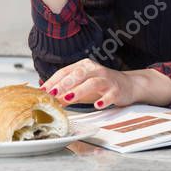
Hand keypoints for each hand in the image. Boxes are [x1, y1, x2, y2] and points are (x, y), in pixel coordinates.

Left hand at [41, 58, 155, 108]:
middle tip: (53, 94)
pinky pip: (110, 94)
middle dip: (64, 84)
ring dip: (80, 90)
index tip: (43, 92)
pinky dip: (104, 99)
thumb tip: (46, 97)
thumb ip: (65, 91)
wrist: (128, 85)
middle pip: (78, 74)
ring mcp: (107, 80)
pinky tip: (98, 105)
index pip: (65, 71)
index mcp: (84, 66)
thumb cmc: (101, 86)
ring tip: (69, 98)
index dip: (53, 81)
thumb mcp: (81, 86)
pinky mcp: (117, 90)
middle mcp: (95, 70)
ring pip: (92, 82)